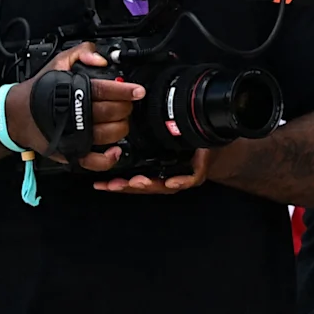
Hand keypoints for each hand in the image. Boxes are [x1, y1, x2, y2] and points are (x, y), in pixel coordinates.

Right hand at [24, 41, 138, 171]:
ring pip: (109, 134)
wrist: (16, 114)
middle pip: (112, 112)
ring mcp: (74, 135)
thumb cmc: (40, 90)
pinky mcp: (71, 151)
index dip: (125, 90)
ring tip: (120, 120)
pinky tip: (115, 150)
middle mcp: (76, 114)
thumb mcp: (58, 62)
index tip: (138, 91)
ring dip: (121, 127)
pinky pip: (94, 161)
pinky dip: (108, 159)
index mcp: (74, 92)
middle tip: (126, 104)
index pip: (104, 90)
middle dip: (125, 107)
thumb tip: (101, 59)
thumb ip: (81, 53)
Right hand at [93, 147, 210, 194]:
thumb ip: (143, 139)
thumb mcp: (161, 139)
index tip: (100, 184)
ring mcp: (181, 178)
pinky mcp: (198, 174)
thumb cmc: (184, 144)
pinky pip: (189, 180)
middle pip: (144, 186)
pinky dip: (180, 182)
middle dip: (128, 187)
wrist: (213, 144)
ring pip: (163, 186)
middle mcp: (165, 178)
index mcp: (153, 171)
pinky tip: (171, 182)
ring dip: (149, 185)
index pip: (131, 179)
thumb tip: (119, 126)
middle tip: (114, 184)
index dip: (116, 184)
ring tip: (136, 181)